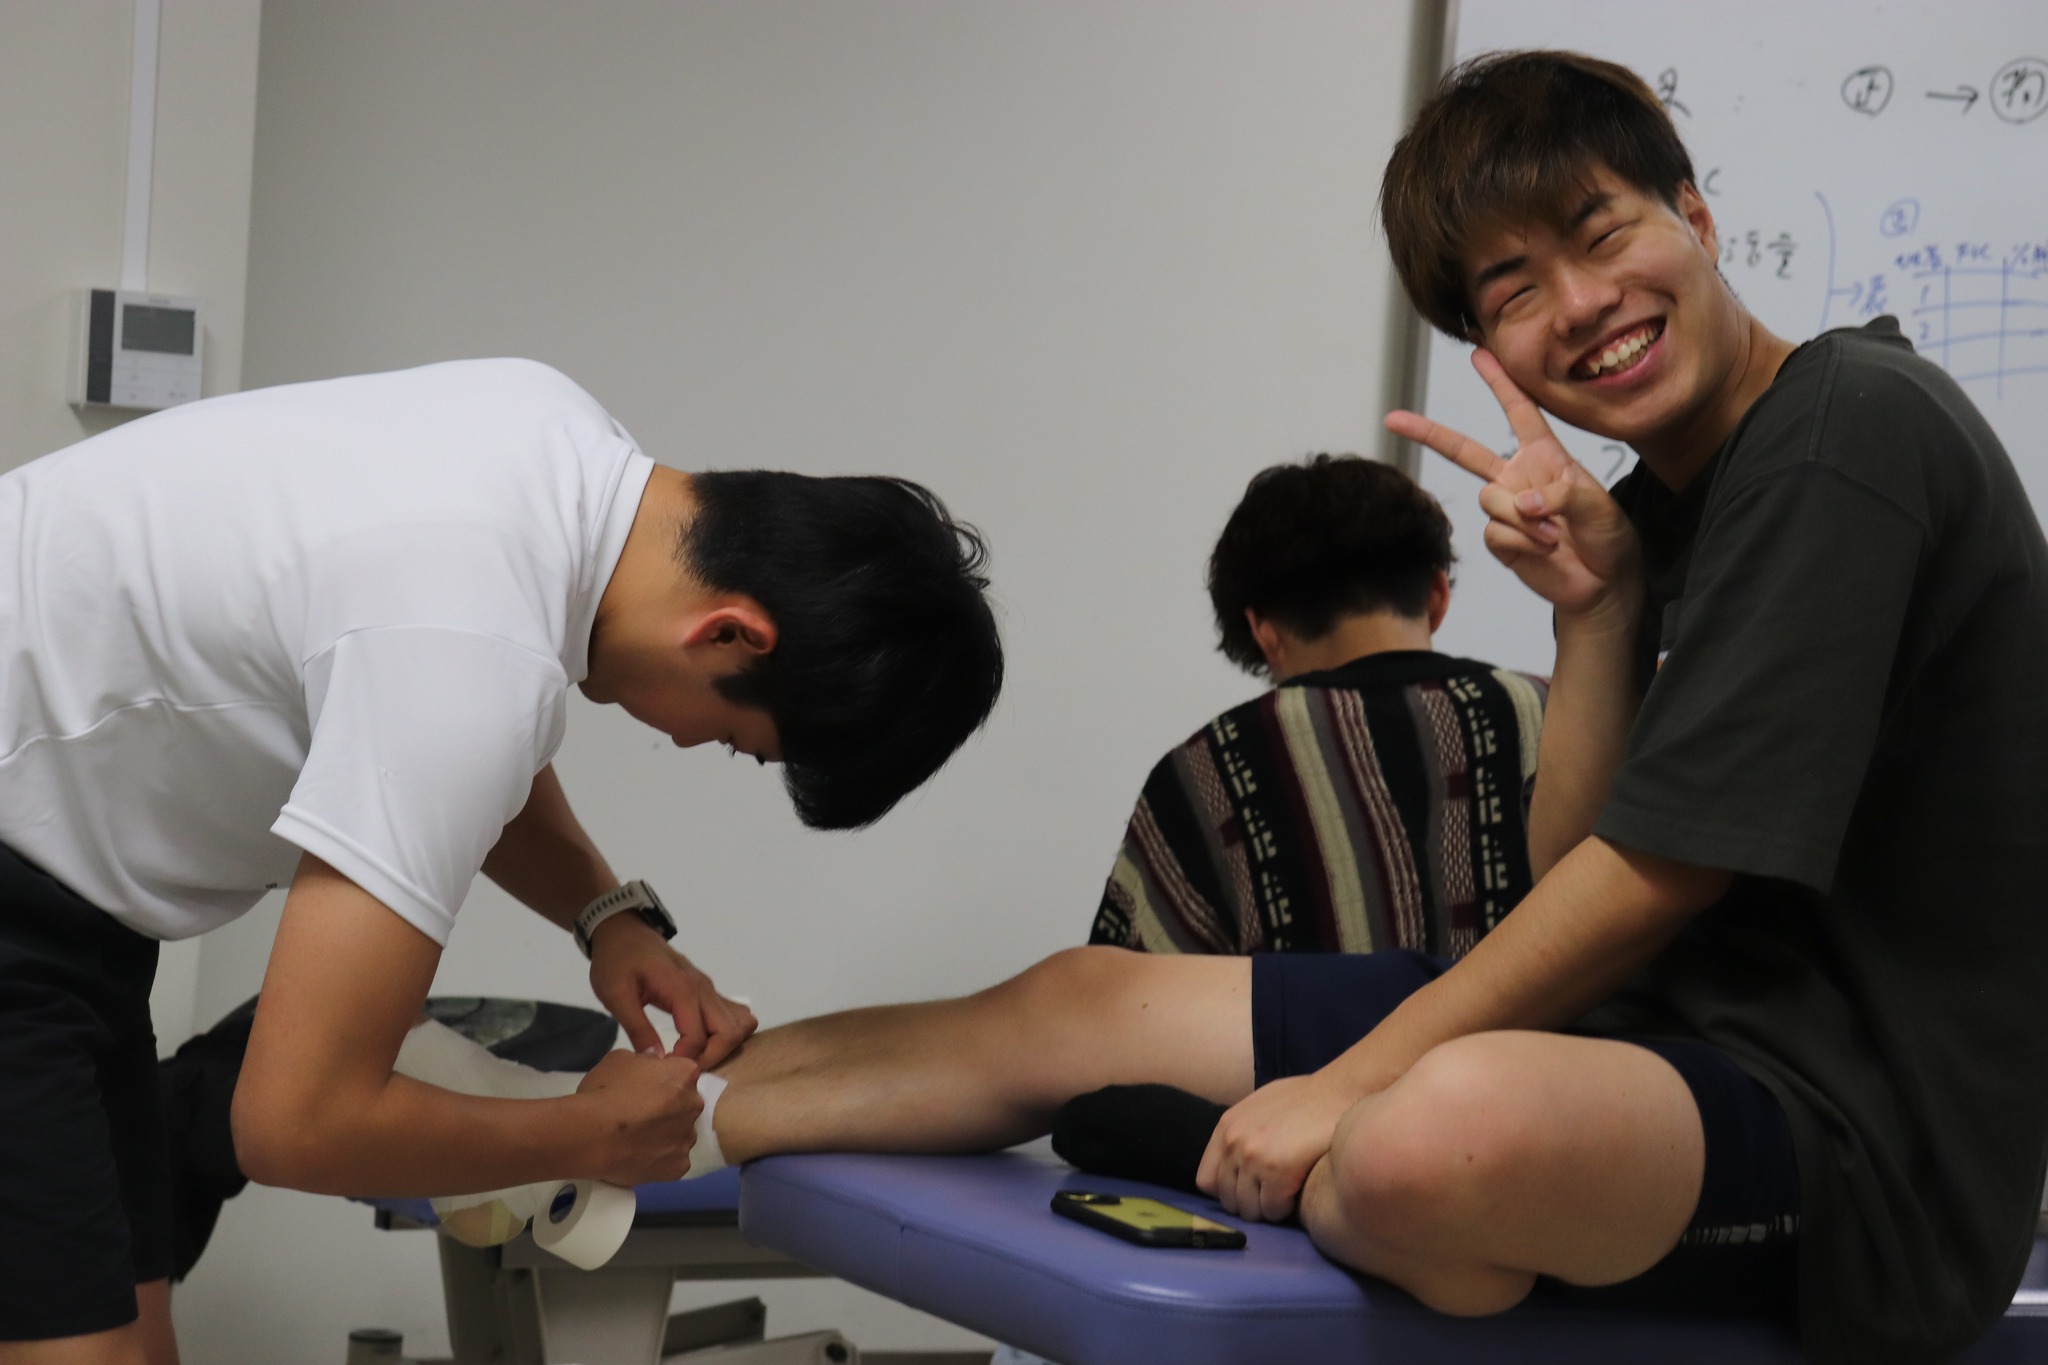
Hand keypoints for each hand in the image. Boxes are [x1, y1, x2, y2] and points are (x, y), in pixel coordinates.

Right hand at [573, 1049, 704, 1183]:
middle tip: (640, 1114)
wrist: (591, 1135)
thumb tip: (653, 1062)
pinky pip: (674, 1160)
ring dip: (667, 1134)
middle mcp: (694, 1105)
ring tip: (637, 1139)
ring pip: (682, 1133)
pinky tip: (640, 1156)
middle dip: (669, 1107)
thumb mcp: (619, 1059)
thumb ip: (644, 1059)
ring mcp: (688, 1138)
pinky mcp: (679, 1167)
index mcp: (685, 1074)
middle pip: (686, 1104)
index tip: (645, 1087)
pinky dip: (660, 1159)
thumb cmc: (604, 1091)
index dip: (663, 1079)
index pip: (683, 1072)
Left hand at [588, 916, 757, 1067]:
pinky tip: (702, 1042)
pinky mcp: (707, 990)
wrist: (624, 931)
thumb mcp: (615, 995)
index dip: (684, 1058)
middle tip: (682, 1067)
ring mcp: (709, 988)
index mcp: (682, 989)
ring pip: (739, 1023)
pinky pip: (734, 1013)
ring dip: (723, 1046)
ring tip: (693, 1056)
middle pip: (730, 1031)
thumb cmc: (616, 960)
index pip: (699, 1036)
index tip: (663, 1068)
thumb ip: (636, 1027)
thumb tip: (655, 1060)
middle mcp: (703, 989)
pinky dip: (727, 1033)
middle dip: (712, 1057)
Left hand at [1195, 1073, 1356, 1222]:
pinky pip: (1273, 1211)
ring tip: (1288, 1193)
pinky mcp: (1276, 1171)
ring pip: (1250, 1210)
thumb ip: (1243, 1132)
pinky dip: (1287, 1209)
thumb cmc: (1309, 1099)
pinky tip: (1300, 1191)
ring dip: (1269, 1208)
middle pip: (1228, 1200)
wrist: (1341, 1091)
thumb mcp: (1262, 1107)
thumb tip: (1235, 1164)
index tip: (1250, 1189)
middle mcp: (1233, 1142)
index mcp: (1226, 1126)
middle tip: (1275, 1194)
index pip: (1206, 1181)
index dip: (1229, 1190)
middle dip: (1252, 1203)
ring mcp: (1253, 1156)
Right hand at [1385, 349, 1640, 621]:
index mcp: (1545, 457)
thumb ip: (1559, 494)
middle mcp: (1517, 478)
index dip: (1499, 383)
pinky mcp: (1499, 540)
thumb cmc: (1607, 536)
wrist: (1603, 584)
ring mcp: (1505, 509)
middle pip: (1464, 450)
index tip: (1478, 354)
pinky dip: (1523, 541)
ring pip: (1489, 498)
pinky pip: (1495, 531)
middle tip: (1393, 419)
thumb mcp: (1597, 504)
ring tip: (1554, 534)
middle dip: (1427, 433)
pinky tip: (1544, 549)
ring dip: (1524, 518)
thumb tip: (1522, 503)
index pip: (1519, 412)